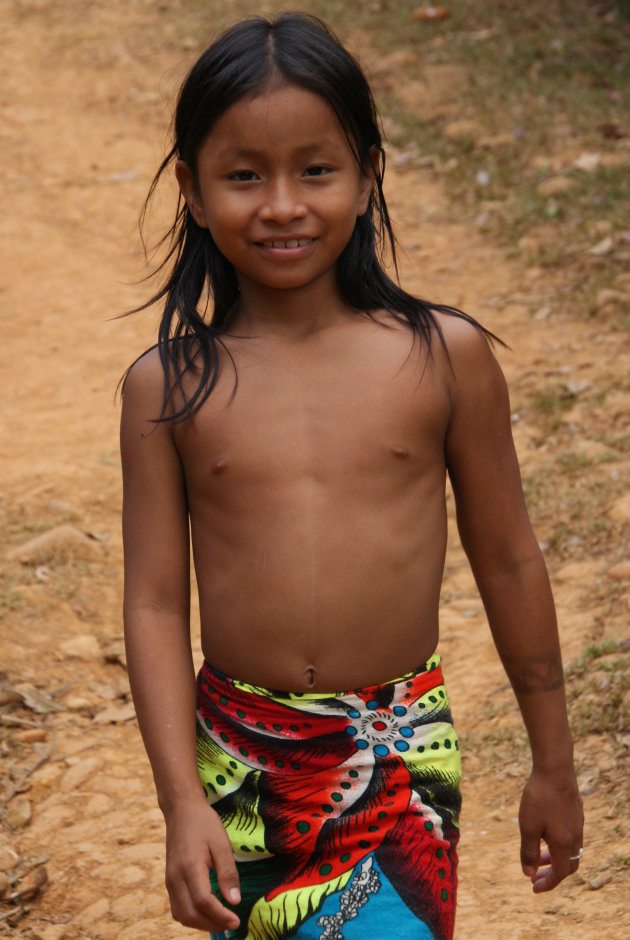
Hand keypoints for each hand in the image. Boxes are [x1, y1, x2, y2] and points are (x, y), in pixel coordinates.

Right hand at [163, 798, 240, 930]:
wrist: (181, 810)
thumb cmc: (204, 824)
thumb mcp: (221, 843)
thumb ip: (228, 873)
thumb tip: (235, 901)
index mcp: (189, 866)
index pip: (203, 902)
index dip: (220, 916)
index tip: (237, 921)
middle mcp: (175, 877)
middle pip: (190, 914)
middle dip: (212, 925)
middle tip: (232, 924)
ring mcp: (169, 880)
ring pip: (181, 915)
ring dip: (201, 924)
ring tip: (221, 920)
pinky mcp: (169, 881)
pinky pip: (177, 907)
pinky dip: (192, 916)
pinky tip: (207, 912)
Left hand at [518, 766, 583, 892]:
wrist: (555, 769)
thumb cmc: (539, 797)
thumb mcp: (528, 826)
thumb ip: (529, 852)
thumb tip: (528, 874)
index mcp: (563, 844)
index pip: (559, 874)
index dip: (547, 883)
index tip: (534, 888)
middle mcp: (575, 837)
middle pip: (568, 866)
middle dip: (551, 874)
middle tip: (535, 877)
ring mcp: (577, 824)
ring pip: (570, 851)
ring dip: (554, 858)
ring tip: (538, 857)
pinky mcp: (576, 813)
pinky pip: (571, 837)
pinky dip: (559, 844)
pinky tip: (545, 834)